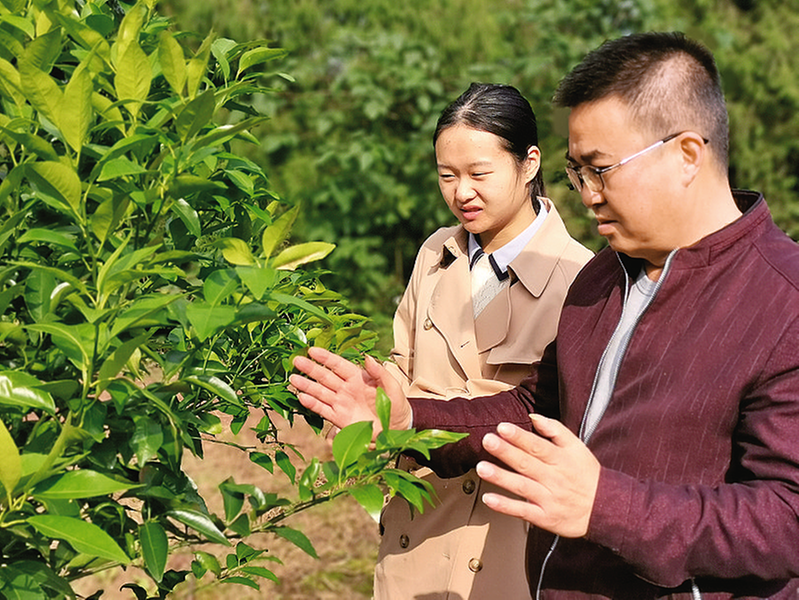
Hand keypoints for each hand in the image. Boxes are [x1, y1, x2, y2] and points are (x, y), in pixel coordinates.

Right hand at [289, 346, 411, 432]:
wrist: (396, 428)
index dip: (325, 357)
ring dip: (306, 386)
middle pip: (325, 376)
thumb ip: (379, 372)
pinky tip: (301, 398)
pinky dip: (312, 405)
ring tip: (292, 379)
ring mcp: (341, 403)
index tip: (312, 350)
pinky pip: (323, 410)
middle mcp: (346, 388)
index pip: (338, 364)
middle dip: (310, 368)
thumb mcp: (391, 386)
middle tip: (296, 361)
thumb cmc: (395, 404)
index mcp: (358, 377)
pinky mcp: (338, 418)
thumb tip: (367, 357)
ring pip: (320, 392)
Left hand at [475, 414, 599, 537]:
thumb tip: (533, 417)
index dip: (519, 437)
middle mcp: (554, 479)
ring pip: (522, 487)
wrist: (606, 509)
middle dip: (506, 452)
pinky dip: (506, 506)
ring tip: (481, 468)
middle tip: (487, 441)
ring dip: (501, 477)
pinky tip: (489, 499)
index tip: (502, 427)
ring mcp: (548, 499)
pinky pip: (523, 511)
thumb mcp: (577, 448)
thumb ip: (555, 430)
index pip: (537, 446)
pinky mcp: (544, 517)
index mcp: (561, 460)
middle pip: (527, 464)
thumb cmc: (587, 475)